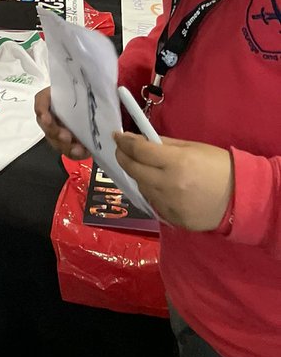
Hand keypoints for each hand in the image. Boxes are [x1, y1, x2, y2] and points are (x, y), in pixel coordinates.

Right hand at [34, 87, 89, 160]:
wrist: (95, 107)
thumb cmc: (88, 93)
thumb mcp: (85, 88)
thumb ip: (88, 88)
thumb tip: (107, 85)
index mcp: (52, 97)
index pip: (41, 101)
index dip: (42, 109)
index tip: (46, 118)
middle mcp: (51, 114)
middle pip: (46, 125)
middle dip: (55, 132)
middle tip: (67, 137)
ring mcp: (57, 129)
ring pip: (55, 141)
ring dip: (65, 146)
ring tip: (79, 149)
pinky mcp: (66, 142)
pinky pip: (67, 150)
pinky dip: (75, 152)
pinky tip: (85, 152)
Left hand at [114, 133, 232, 230]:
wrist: (241, 198)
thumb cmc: (217, 166)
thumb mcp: (191, 147)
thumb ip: (163, 144)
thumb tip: (138, 140)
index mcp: (176, 163)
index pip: (139, 151)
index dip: (124, 142)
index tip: (117, 136)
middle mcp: (169, 185)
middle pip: (134, 170)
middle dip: (124, 157)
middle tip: (121, 150)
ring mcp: (171, 205)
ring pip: (142, 188)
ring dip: (138, 175)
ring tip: (142, 167)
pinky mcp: (174, 220)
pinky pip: (154, 203)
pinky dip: (151, 192)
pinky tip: (157, 186)